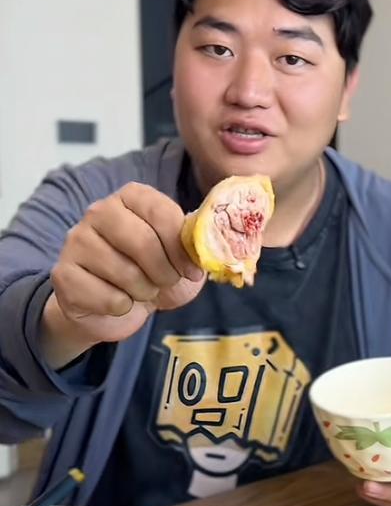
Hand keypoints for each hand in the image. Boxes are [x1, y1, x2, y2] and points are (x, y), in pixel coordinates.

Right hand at [41, 183, 204, 366]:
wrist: (116, 308)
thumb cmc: (152, 274)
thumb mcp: (180, 257)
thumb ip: (194, 243)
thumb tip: (211, 241)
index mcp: (131, 197)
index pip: (161, 212)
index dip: (181, 247)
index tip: (191, 269)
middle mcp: (99, 212)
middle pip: (143, 241)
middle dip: (164, 271)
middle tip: (166, 282)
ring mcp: (76, 241)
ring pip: (125, 272)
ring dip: (143, 291)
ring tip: (141, 290)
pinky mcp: (64, 275)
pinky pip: (107, 297)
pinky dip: (122, 307)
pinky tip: (118, 301)